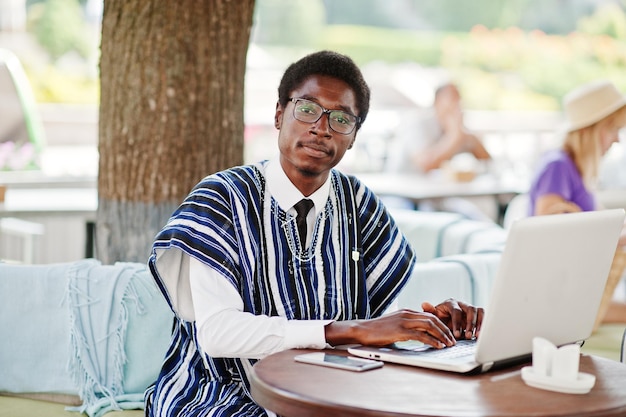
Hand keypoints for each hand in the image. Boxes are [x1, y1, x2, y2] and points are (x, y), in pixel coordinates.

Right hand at [324, 309, 455, 348]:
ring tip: (448, 344)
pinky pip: (420, 335)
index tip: (449, 334)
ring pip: (429, 325)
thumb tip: (419, 334)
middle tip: (453, 340)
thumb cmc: (377, 330)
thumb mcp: (394, 324)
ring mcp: (403, 321)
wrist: (362, 330)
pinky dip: (431, 340)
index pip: (430, 315)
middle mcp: (407, 313)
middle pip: (433, 319)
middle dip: (445, 329)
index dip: (442, 324)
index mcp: (407, 311)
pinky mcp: (400, 331)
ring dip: (442, 335)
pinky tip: (437, 346)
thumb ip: (407, 326)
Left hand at [421, 299, 482, 339]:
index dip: (457, 323)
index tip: (456, 334)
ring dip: (479, 324)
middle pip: (470, 309)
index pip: (456, 311)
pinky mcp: (477, 314)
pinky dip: (484, 324)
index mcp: (450, 303)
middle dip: (470, 324)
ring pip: (479, 311)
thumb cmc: (439, 319)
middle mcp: (462, 304)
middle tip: (467, 336)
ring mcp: (470, 308)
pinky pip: (484, 316)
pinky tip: (480, 335)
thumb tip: (424, 304)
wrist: (445, 322)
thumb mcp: (433, 316)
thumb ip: (429, 312)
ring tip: (476, 336)